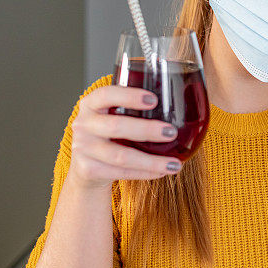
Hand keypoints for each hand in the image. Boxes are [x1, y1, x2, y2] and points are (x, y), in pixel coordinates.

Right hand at [68, 85, 183, 188]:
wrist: (87, 166)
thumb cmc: (112, 134)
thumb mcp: (114, 114)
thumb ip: (136, 106)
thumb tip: (185, 97)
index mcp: (91, 104)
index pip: (106, 94)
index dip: (129, 96)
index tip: (154, 100)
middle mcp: (83, 124)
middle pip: (116, 127)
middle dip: (147, 130)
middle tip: (172, 132)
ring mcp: (83, 148)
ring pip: (121, 156)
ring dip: (151, 161)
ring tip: (175, 163)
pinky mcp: (88, 170)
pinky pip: (121, 173)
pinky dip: (145, 173)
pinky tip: (163, 171)